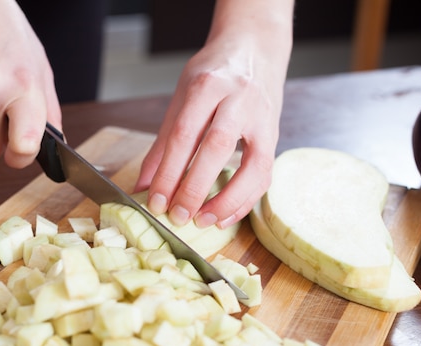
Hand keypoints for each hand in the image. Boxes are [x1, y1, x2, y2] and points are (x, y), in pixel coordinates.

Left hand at [134, 0, 292, 228]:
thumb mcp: (182, 97)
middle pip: (216, 148)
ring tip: (203, 221)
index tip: (155, 201)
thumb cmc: (214, 74)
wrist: (254, 48)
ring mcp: (263, 118)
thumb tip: (145, 186)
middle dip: (194, 188)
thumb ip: (164, 142)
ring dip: (227, 199)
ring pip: (252, 165)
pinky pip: (265, 174)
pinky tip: (225, 216)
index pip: (184, 135)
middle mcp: (239, 99)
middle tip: (177, 215)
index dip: (168, 172)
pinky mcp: (275, 135)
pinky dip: (245, 200)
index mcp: (208, 85)